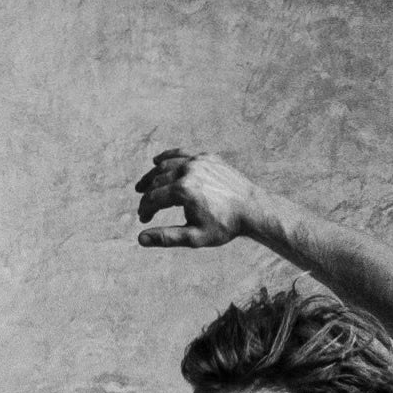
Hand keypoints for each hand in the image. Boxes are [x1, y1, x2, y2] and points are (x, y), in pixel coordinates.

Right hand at [135, 150, 260, 247]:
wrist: (252, 209)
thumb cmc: (225, 226)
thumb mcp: (194, 237)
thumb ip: (166, 237)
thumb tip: (140, 239)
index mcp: (183, 191)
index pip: (153, 199)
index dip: (145, 210)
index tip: (144, 220)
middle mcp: (188, 171)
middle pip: (157, 181)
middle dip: (147, 196)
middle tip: (144, 207)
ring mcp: (198, 161)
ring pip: (166, 166)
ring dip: (152, 176)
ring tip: (143, 186)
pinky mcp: (207, 157)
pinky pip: (182, 154)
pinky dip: (168, 157)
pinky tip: (157, 161)